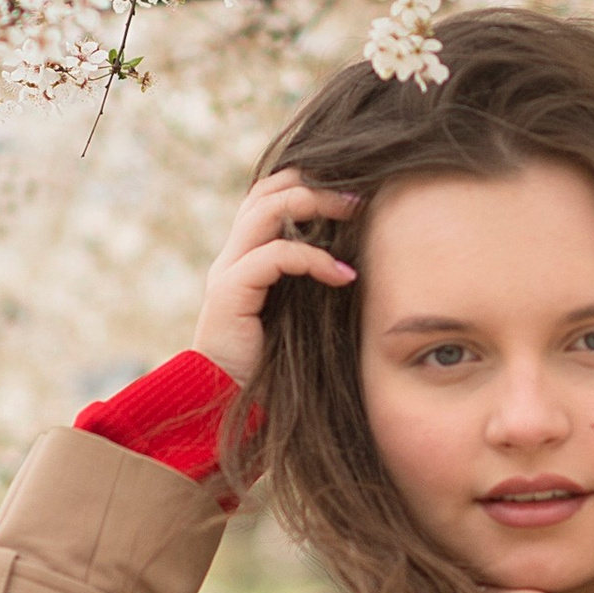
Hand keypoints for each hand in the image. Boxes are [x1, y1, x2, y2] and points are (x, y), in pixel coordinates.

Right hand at [190, 166, 358, 388]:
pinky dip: (314, 258)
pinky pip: (275, 255)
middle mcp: (232, 258)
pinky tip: (344, 275)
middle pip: (266, 191)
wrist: (233, 409)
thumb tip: (366, 262)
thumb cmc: (276, 371)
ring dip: (315, 204)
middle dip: (315, 184)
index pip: (270, 197)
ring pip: (266, 210)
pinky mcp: (228, 293)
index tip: (355, 193)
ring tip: (356, 212)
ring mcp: (227, 272)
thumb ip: (318, 285)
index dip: (309, 183)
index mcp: (246, 258)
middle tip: (360, 196)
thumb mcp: (305, 317)